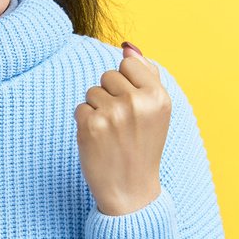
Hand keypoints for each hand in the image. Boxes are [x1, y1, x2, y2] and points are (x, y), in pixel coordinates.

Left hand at [74, 42, 170, 215]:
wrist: (131, 190)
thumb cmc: (142, 147)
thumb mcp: (157, 111)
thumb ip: (148, 75)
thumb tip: (128, 48)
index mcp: (159, 96)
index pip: (128, 64)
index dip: (127, 84)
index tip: (134, 107)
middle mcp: (137, 102)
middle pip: (108, 74)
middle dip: (111, 95)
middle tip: (122, 124)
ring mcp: (113, 114)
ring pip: (92, 91)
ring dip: (97, 109)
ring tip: (111, 133)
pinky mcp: (90, 126)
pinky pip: (80, 108)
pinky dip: (85, 123)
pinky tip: (99, 141)